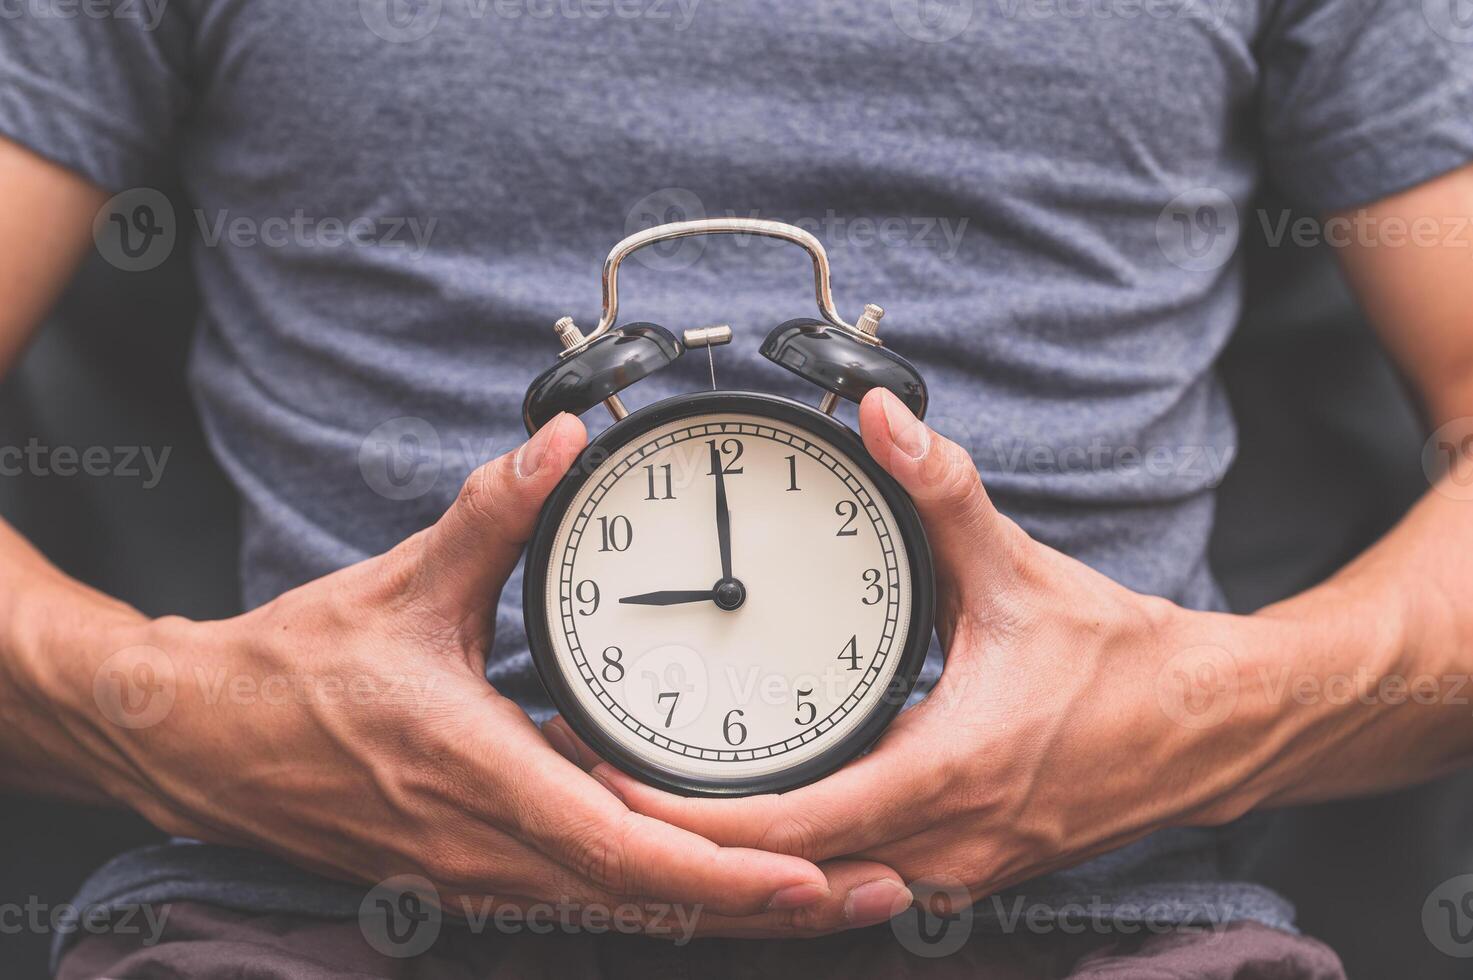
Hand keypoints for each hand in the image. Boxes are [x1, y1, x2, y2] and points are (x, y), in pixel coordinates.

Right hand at [28, 413, 881, 932]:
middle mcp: (487, 847)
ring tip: (832, 896)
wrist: (202, 740)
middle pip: (649, 903)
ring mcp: (480, 874)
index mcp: (477, 775)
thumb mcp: (400, 586)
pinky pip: (587, 895)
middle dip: (767, 909)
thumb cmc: (295, 671)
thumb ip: (489, 516)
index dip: (723, 873)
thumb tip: (557, 446)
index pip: (622, 847)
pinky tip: (726, 880)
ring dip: (729, 912)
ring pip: (626, 910)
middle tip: (876, 893)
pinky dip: (667, 897)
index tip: (813, 874)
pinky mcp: (474, 873)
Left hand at [576, 389, 1279, 923]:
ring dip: (749, 855)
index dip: (691, 816)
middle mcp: (946, 844)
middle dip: (697, 838)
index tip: (620, 780)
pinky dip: (807, 859)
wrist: (1209, 726)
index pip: (787, 831)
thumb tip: (886, 420)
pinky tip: (771, 815)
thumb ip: (943, 492)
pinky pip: (867, 878)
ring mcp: (961, 870)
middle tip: (617, 781)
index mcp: (946, 777)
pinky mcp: (972, 867)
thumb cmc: (1124, 663)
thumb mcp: (1020, 571)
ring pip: (827, 886)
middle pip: (789, 872)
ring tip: (674, 797)